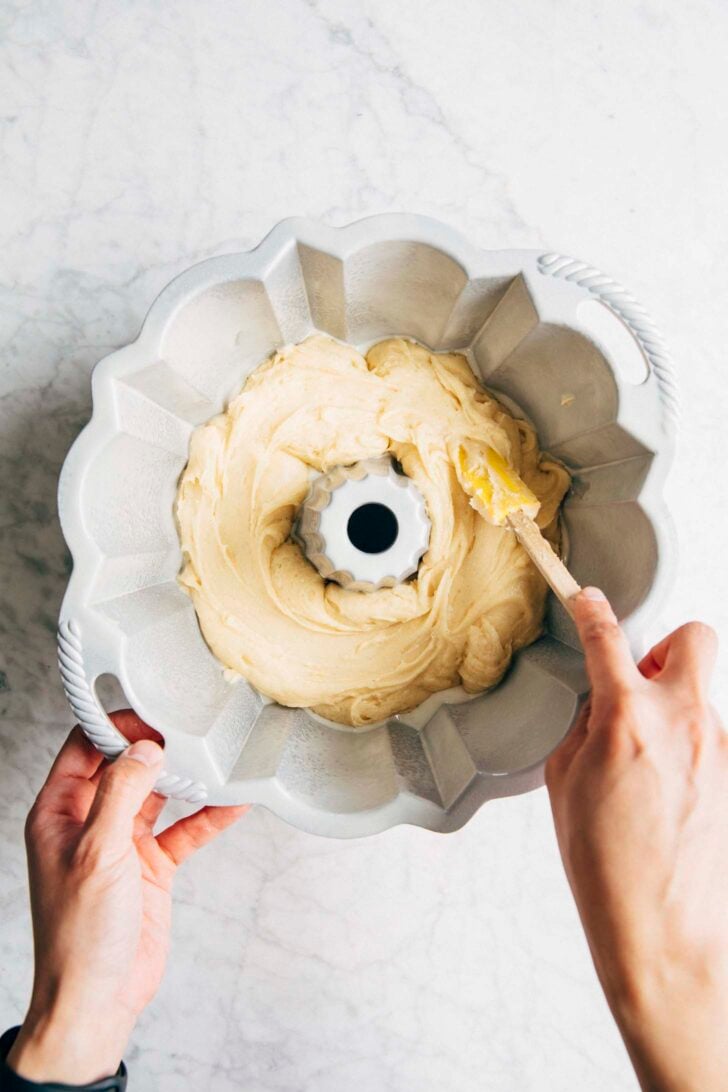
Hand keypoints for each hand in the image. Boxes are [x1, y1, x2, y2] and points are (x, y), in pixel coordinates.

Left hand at [7, 713, 247, 1084]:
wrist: (98, 1000)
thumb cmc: (78, 936)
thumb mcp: (97, 854)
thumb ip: (121, 796)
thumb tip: (143, 749)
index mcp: (58, 813)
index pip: (84, 748)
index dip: (115, 727)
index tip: (152, 713)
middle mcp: (89, 823)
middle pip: (124, 766)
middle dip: (156, 746)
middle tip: (191, 727)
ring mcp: (122, 844)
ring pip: (157, 795)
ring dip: (185, 778)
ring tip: (217, 755)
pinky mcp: (152, 867)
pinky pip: (184, 831)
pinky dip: (209, 816)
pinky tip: (233, 801)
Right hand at [546, 588, 726, 1091]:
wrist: (665, 933)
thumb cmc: (608, 870)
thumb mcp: (564, 785)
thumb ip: (585, 728)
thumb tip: (600, 706)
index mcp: (629, 719)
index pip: (609, 637)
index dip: (592, 609)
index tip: (587, 600)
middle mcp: (685, 722)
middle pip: (693, 639)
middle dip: (663, 648)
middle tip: (637, 683)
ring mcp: (720, 748)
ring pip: (700, 694)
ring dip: (672, 707)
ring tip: (646, 764)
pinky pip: (710, 737)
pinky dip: (688, 747)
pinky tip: (666, 791)